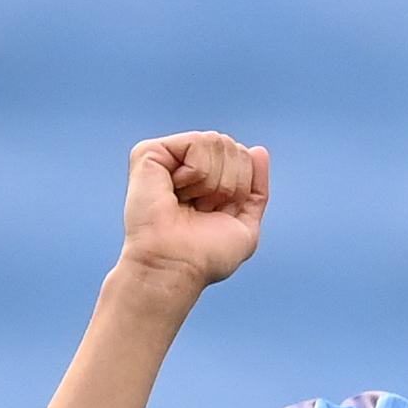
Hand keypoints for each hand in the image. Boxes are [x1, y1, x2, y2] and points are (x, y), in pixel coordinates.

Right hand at [118, 132, 269, 292]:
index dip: (241, 188)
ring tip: (188, 203)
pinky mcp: (149, 152)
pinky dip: (197, 172)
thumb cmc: (204, 256)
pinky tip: (176, 190)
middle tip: (201, 210)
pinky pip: (197, 142)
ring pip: (217, 141)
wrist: (175, 265)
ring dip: (212, 182)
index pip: (243, 157)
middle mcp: (185, 165)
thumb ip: (256, 189)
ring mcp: (167, 157)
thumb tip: (258, 150)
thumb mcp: (245, 225)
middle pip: (233, 146)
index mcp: (206, 180)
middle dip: (229, 183)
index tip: (216, 214)